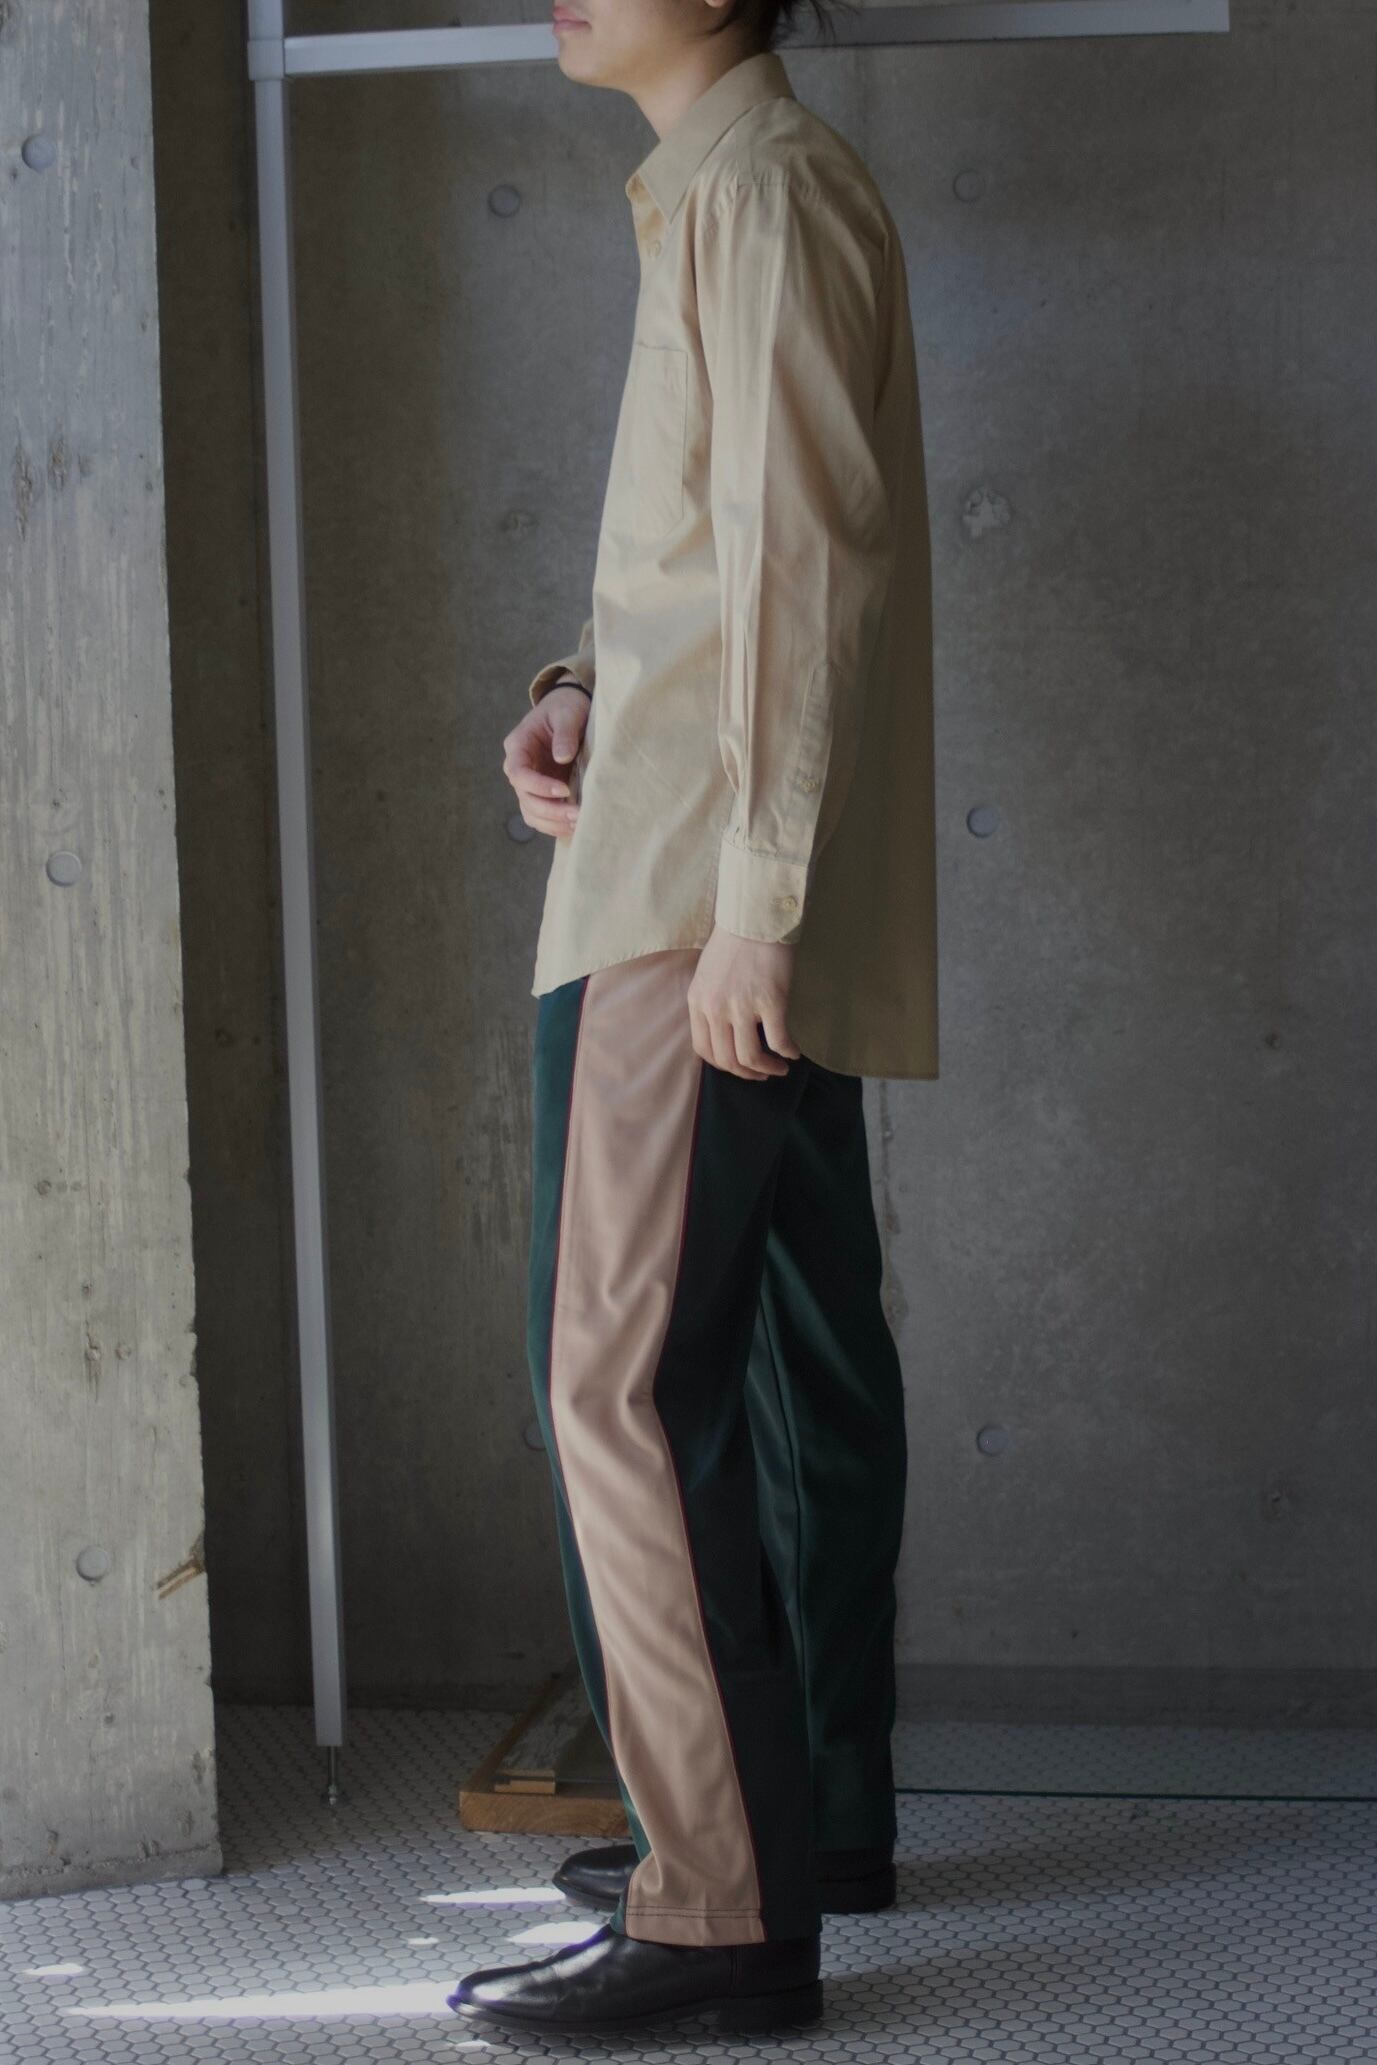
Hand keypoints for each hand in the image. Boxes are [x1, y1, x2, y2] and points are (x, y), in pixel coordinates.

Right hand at [502, 683, 588, 838]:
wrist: (570, 709)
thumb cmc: (566, 707)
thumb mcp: (567, 713)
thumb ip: (564, 733)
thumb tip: (561, 757)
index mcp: (518, 746)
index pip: (519, 774)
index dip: (539, 786)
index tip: (564, 790)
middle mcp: (519, 767)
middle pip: (525, 798)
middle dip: (550, 810)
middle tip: (577, 814)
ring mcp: (530, 782)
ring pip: (531, 812)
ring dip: (552, 822)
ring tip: (578, 823)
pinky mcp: (542, 792)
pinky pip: (542, 816)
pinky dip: (555, 825)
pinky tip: (574, 826)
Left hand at [687, 924, 802, 1079]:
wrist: (755, 918)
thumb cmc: (735, 942)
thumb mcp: (707, 974)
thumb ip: (710, 1002)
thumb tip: (723, 1029)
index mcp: (698, 1002)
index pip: (704, 1050)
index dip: (723, 1065)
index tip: (739, 1067)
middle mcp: (716, 1008)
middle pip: (727, 1060)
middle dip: (747, 1074)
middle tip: (763, 1074)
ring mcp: (742, 1007)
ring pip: (750, 1057)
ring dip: (767, 1069)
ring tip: (779, 1068)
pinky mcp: (770, 1001)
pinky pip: (778, 1040)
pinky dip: (788, 1052)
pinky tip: (794, 1052)